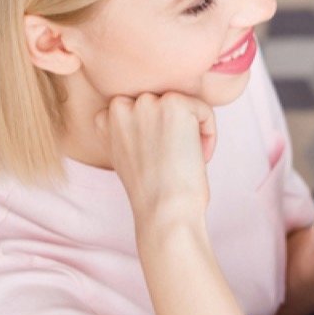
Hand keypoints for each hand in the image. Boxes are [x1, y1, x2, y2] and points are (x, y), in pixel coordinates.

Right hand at [97, 92, 216, 234]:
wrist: (164, 211)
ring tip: (187, 158)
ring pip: (182, 104)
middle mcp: (120, 106)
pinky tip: (202, 156)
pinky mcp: (174, 104)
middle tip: (175, 160)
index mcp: (104, 119)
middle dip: (172, 128)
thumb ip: (131, 131)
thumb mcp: (126, 157)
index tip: (159, 159)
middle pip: (160, 104)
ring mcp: (147, 103)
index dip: (154, 134)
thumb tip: (156, 116)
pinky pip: (203, 109)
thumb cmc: (151, 194)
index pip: (137, 109)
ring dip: (192, 129)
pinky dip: (209, 132)